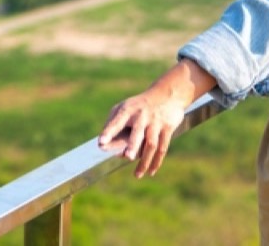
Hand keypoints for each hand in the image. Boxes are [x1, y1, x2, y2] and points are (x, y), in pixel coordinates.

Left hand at [97, 59, 213, 178]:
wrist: (167, 94)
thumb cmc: (139, 106)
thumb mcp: (124, 107)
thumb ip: (113, 124)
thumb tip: (105, 146)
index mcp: (128, 110)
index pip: (116, 121)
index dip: (109, 132)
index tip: (100, 143)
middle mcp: (142, 116)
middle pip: (138, 132)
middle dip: (133, 145)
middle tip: (127, 156)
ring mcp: (156, 122)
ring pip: (151, 144)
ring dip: (144, 160)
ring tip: (136, 175)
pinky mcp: (167, 128)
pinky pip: (162, 148)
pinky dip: (156, 161)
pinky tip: (150, 171)